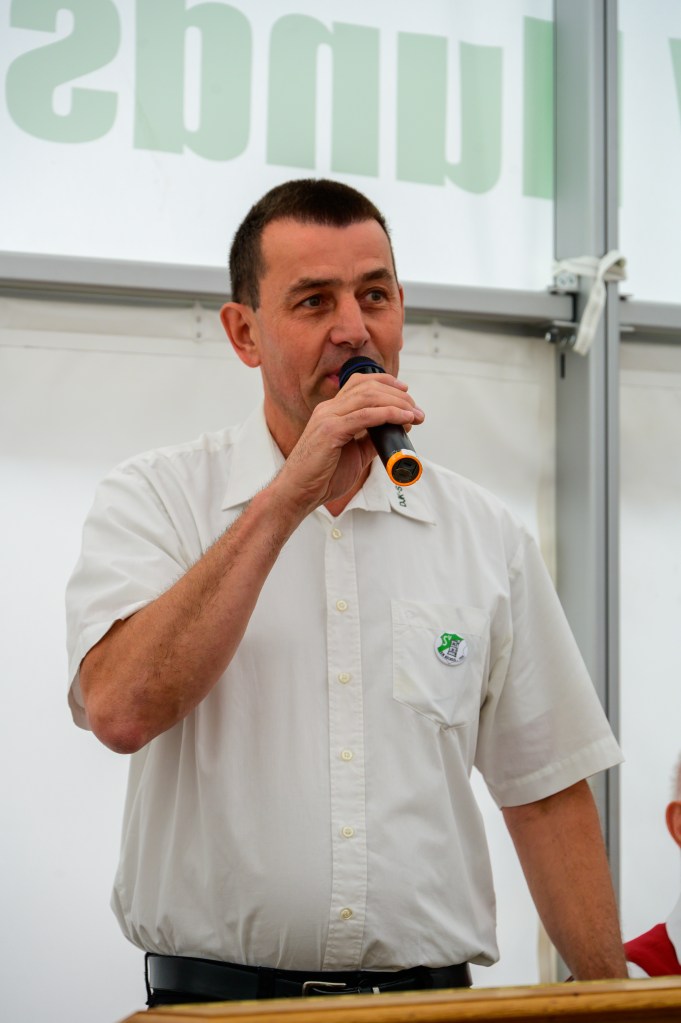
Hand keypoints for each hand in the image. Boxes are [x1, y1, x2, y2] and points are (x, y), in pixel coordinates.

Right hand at [274, 372, 424, 513]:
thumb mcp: (353, 454)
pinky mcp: (330, 432)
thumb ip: (370, 439)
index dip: (385, 381)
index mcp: (331, 411)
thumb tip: (393, 430)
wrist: (299, 493)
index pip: (359, 383)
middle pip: (368, 386)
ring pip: (368, 397)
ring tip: (414, 414)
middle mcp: (328, 409)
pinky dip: (388, 414)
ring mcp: (327, 418)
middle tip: (416, 409)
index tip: (405, 391)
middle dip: (398, 394)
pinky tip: (403, 419)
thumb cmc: (322, 476)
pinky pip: (365, 416)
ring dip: (397, 403)